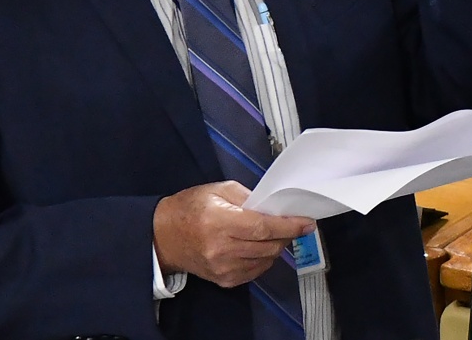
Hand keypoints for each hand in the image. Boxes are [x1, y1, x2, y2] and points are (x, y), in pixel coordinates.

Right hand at [152, 181, 315, 287]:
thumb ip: (249, 197)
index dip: (289, 226)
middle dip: (286, 235)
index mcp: (220, 221)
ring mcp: (223, 268)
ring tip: (271, 233)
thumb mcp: (219, 190)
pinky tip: (257, 246)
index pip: (263, 227)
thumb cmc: (190, 208)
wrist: (164, 236)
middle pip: (269, 246)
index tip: (307, 223)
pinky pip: (256, 271)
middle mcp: (222, 248)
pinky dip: (264, 258)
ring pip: (266, 260)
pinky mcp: (224, 280)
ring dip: (275, 246)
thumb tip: (274, 207)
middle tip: (291, 224)